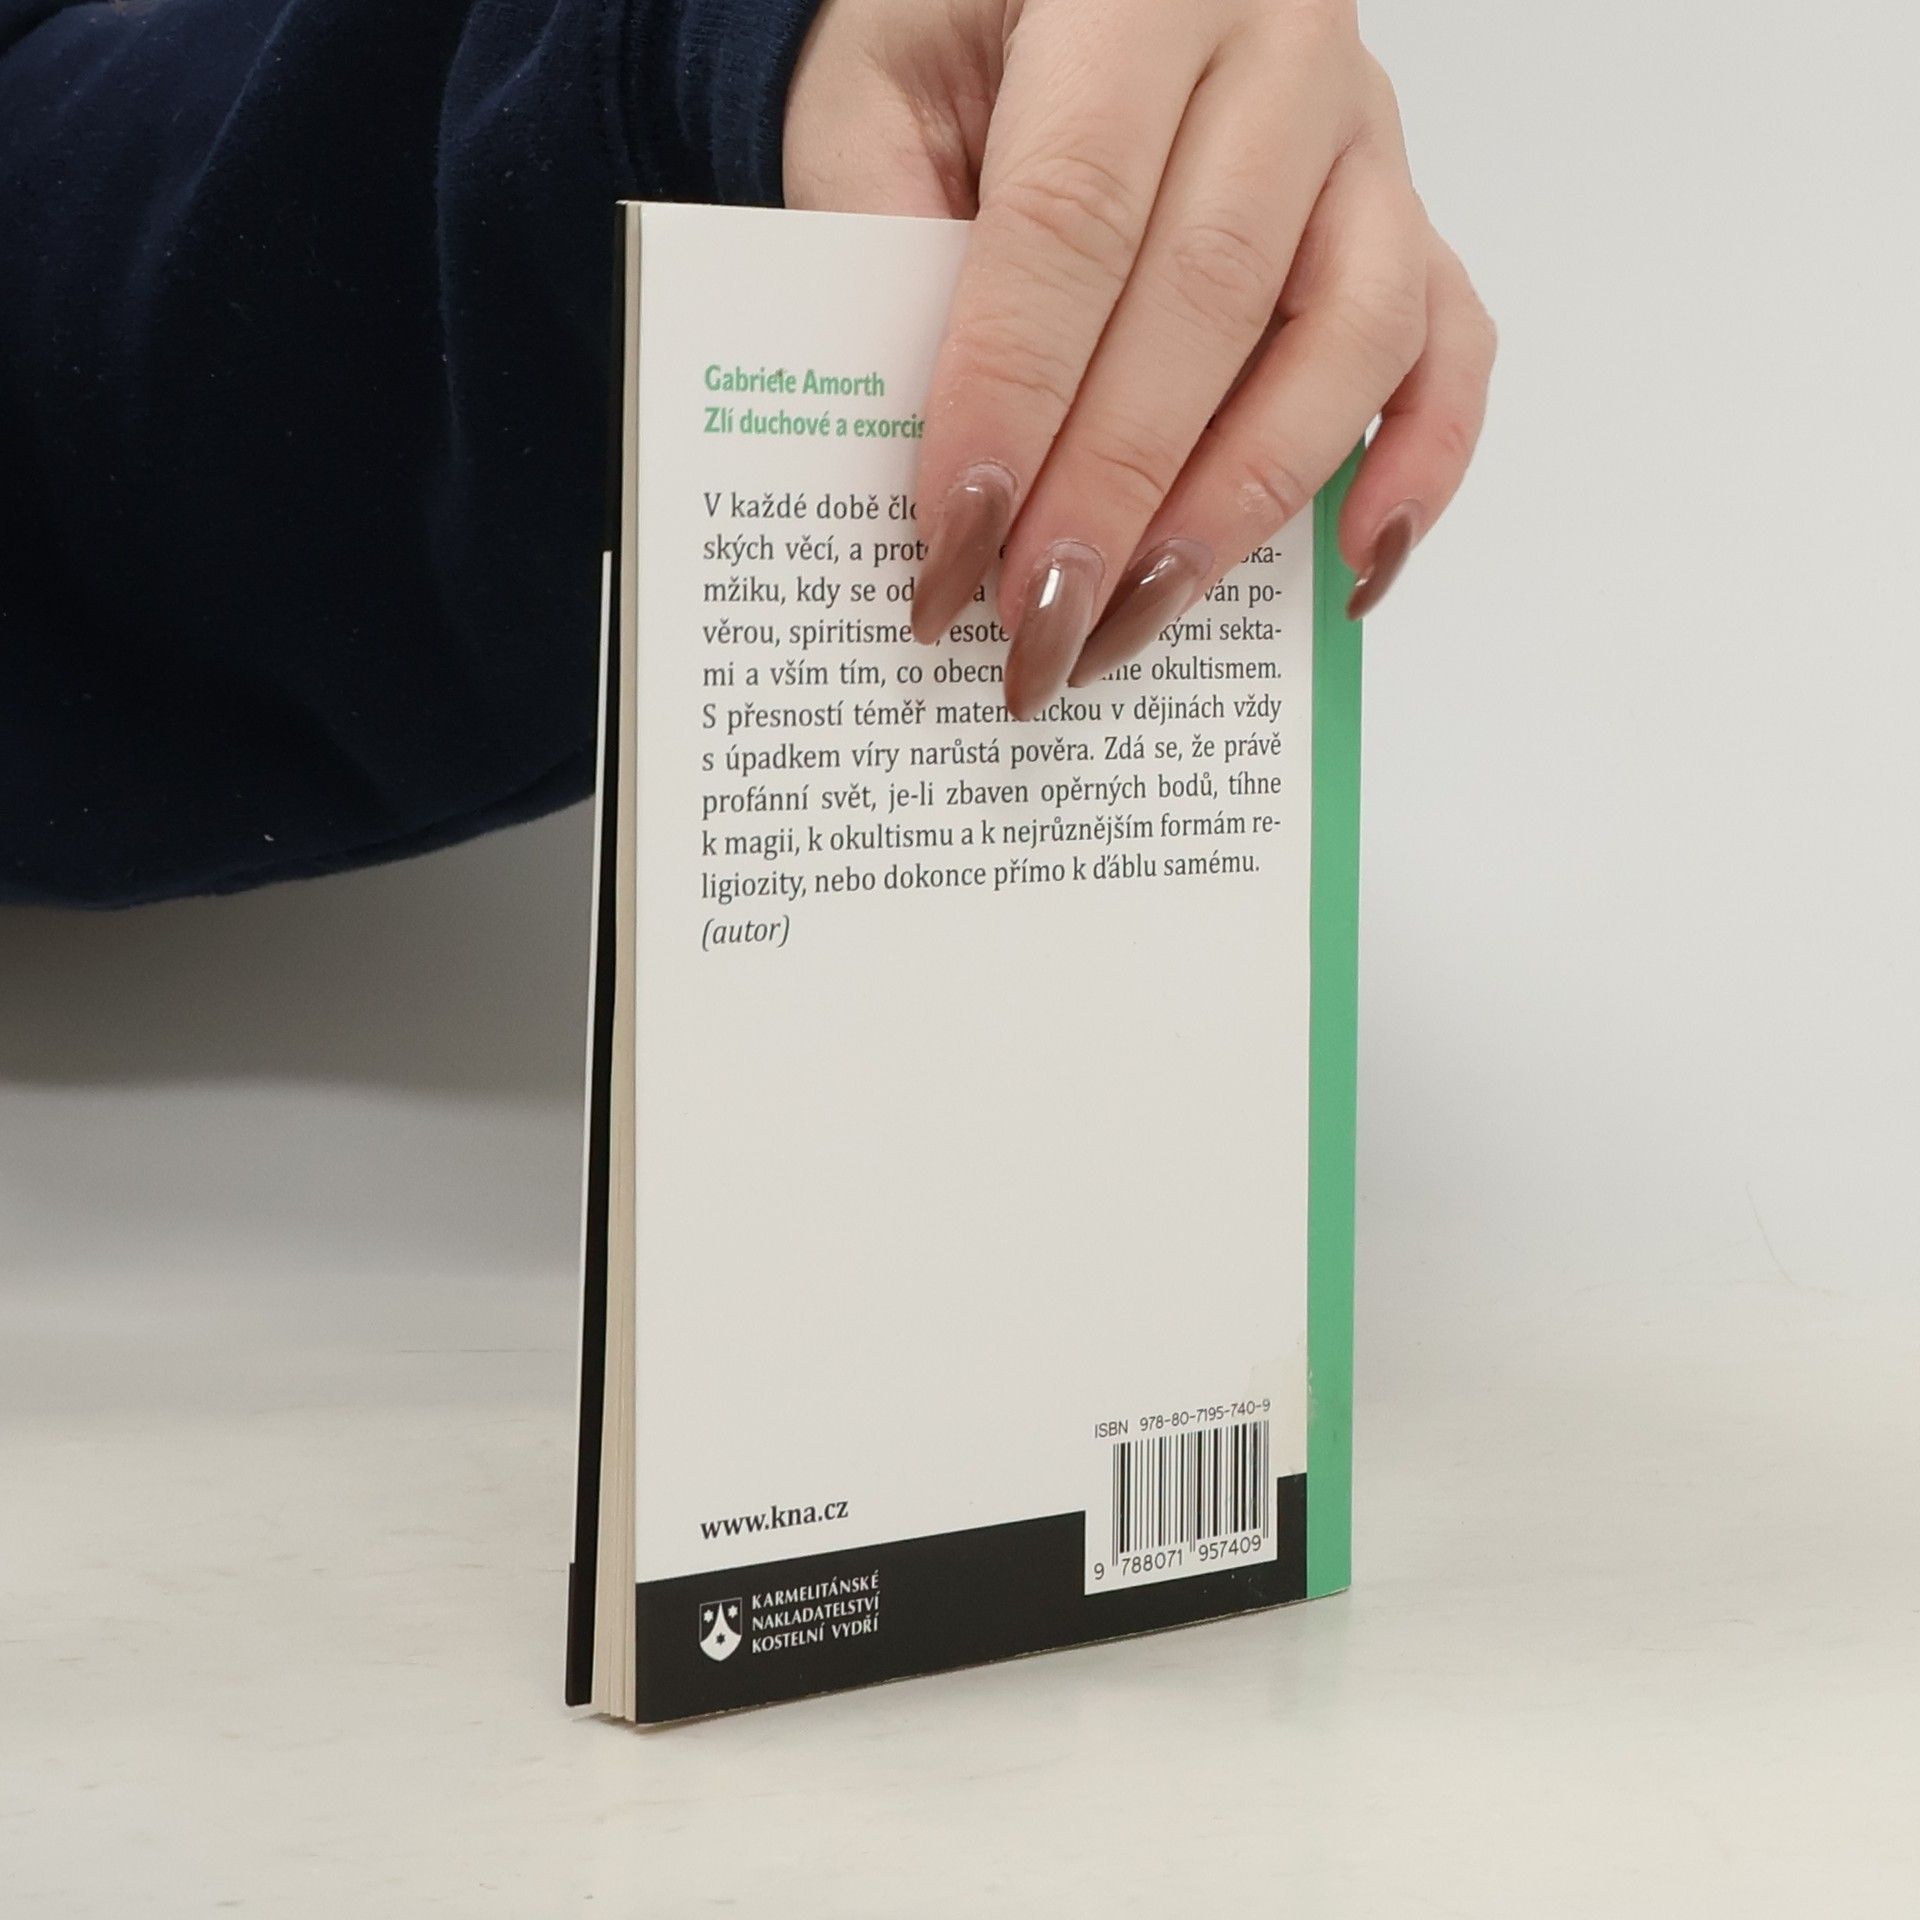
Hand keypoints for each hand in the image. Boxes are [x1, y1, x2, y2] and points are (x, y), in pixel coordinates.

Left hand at [785, 0, 1494, 716]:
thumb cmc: (952, 37)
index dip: (1013, 394)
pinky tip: (1351, 567)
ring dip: (1241, 504)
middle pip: (1210, 297)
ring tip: (1139, 617)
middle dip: (1113, 490)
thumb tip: (936, 464)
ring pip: (1350, 337)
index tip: (956, 541)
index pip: (1073, 216)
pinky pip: (1451, 348)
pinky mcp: (1406, 221)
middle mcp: (1280, 49)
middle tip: (1037, 627)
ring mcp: (1366, 140)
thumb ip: (886, 243)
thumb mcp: (870, 95)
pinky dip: (1417, 466)